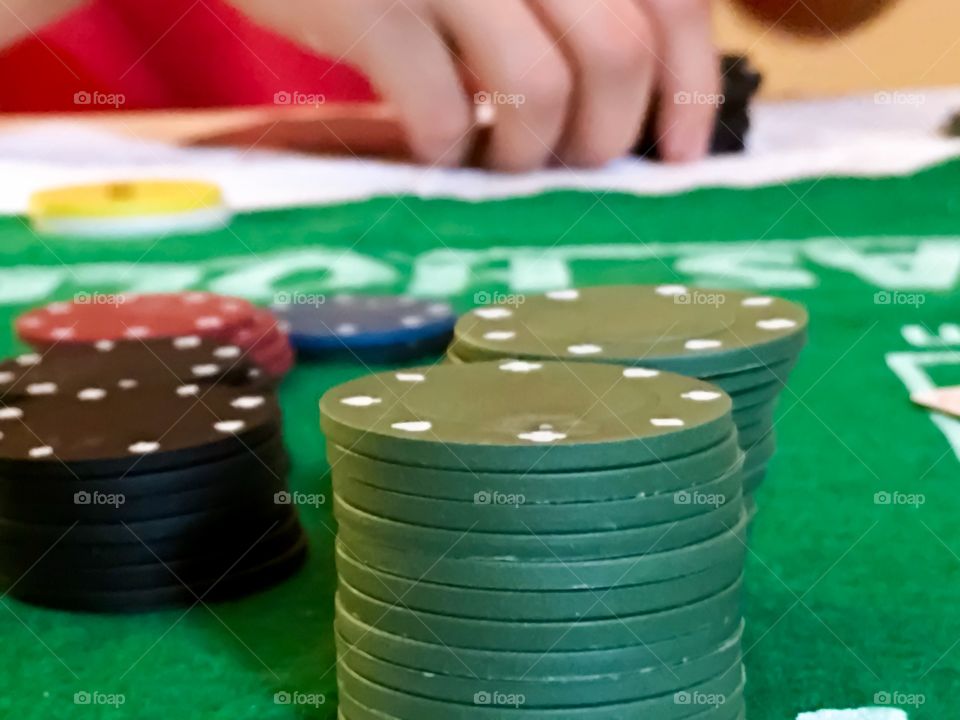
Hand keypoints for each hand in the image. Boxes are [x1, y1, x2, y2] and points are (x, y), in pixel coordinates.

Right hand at [229, 0, 718, 170]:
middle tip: (569, 159)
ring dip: (526, 154)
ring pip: (540, 92)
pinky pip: (443, 113)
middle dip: (604, 138)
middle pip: (617, 58)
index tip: (677, 153)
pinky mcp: (371, 5)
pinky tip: (437, 145)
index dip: (688, 89)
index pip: (671, 3)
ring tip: (497, 154)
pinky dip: (449, 151)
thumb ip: (573, 5)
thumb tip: (639, 107)